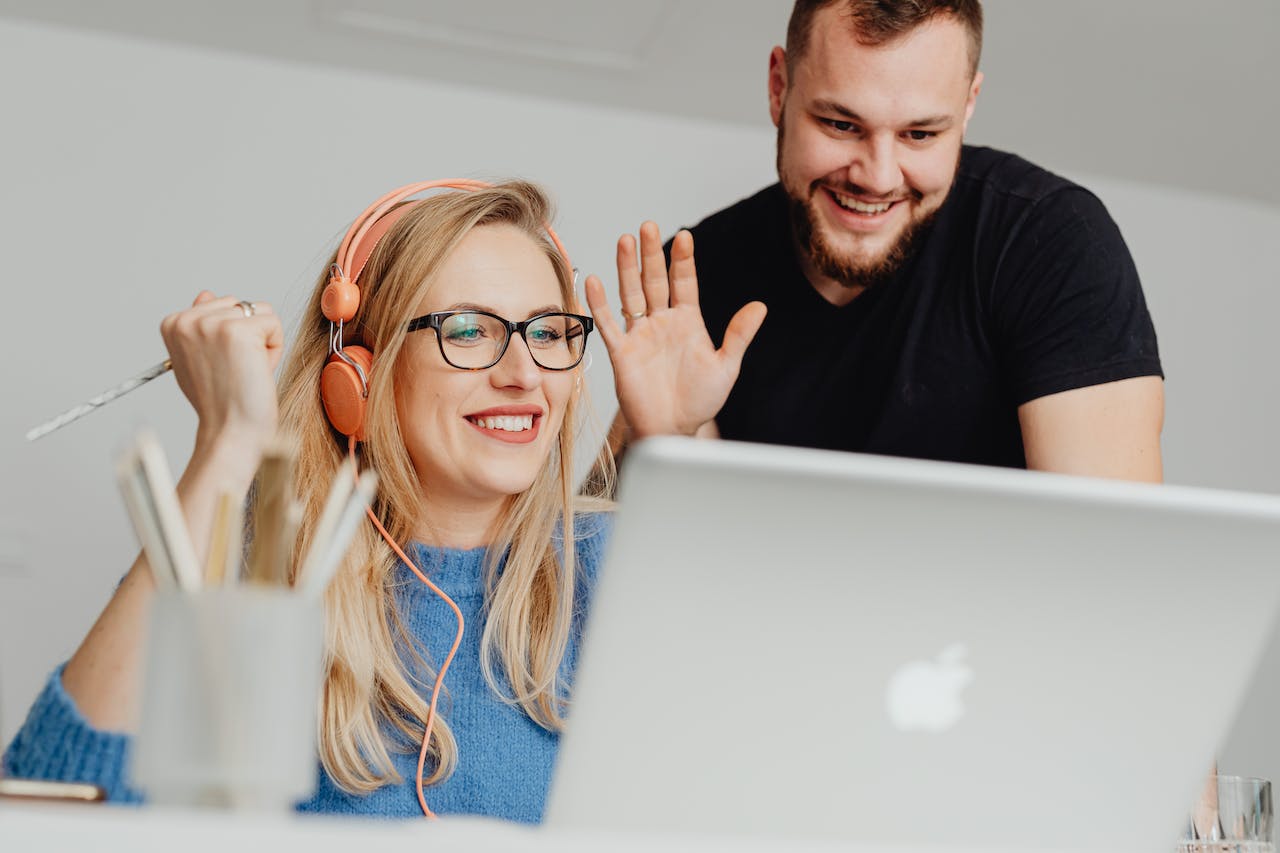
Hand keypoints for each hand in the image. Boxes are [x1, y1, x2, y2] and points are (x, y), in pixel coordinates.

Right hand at [159, 292, 283, 455]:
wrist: (230, 430)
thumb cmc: (219, 402)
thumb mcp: (198, 359)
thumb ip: (201, 327)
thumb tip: (207, 294)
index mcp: (174, 323)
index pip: (221, 306)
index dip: (230, 338)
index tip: (221, 365)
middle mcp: (188, 319)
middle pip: (241, 305)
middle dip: (249, 337)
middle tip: (236, 370)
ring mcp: (211, 324)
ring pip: (260, 312)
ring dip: (263, 342)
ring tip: (246, 370)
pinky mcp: (238, 331)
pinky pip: (274, 324)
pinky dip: (275, 350)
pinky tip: (257, 370)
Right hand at [585, 222, 765, 439]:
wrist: (674, 428)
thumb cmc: (699, 400)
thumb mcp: (725, 366)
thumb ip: (738, 335)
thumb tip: (760, 306)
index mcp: (688, 321)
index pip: (685, 283)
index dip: (683, 260)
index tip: (684, 236)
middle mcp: (662, 322)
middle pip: (654, 281)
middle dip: (651, 254)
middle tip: (648, 226)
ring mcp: (640, 334)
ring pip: (631, 294)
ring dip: (627, 269)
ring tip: (625, 241)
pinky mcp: (622, 352)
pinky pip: (609, 325)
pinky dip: (600, 304)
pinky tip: (595, 281)